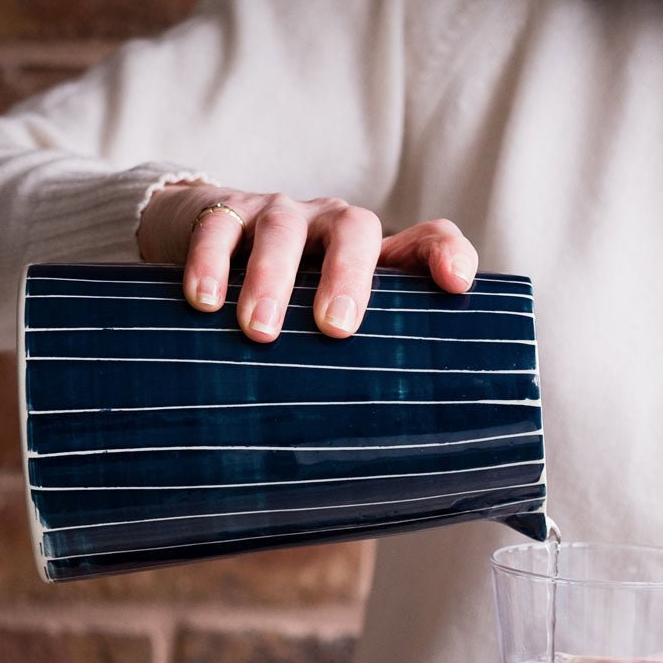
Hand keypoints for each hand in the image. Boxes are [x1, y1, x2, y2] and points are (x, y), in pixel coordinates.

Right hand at [137, 183, 478, 341]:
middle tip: (335, 329)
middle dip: (347, 278)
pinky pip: (217, 231)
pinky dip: (211, 265)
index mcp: (374, 255)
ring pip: (283, 232)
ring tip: (260, 332)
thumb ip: (365, 364)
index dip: (446, 254)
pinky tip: (205, 304)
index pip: (426, 239)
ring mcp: (279, 215)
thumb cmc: (294, 305)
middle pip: (354, 232)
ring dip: (272, 280)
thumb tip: (391, 449)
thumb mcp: (333, 326)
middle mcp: (332, 226)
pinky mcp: (223, 213)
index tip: (456, 284)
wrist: (211, 242)